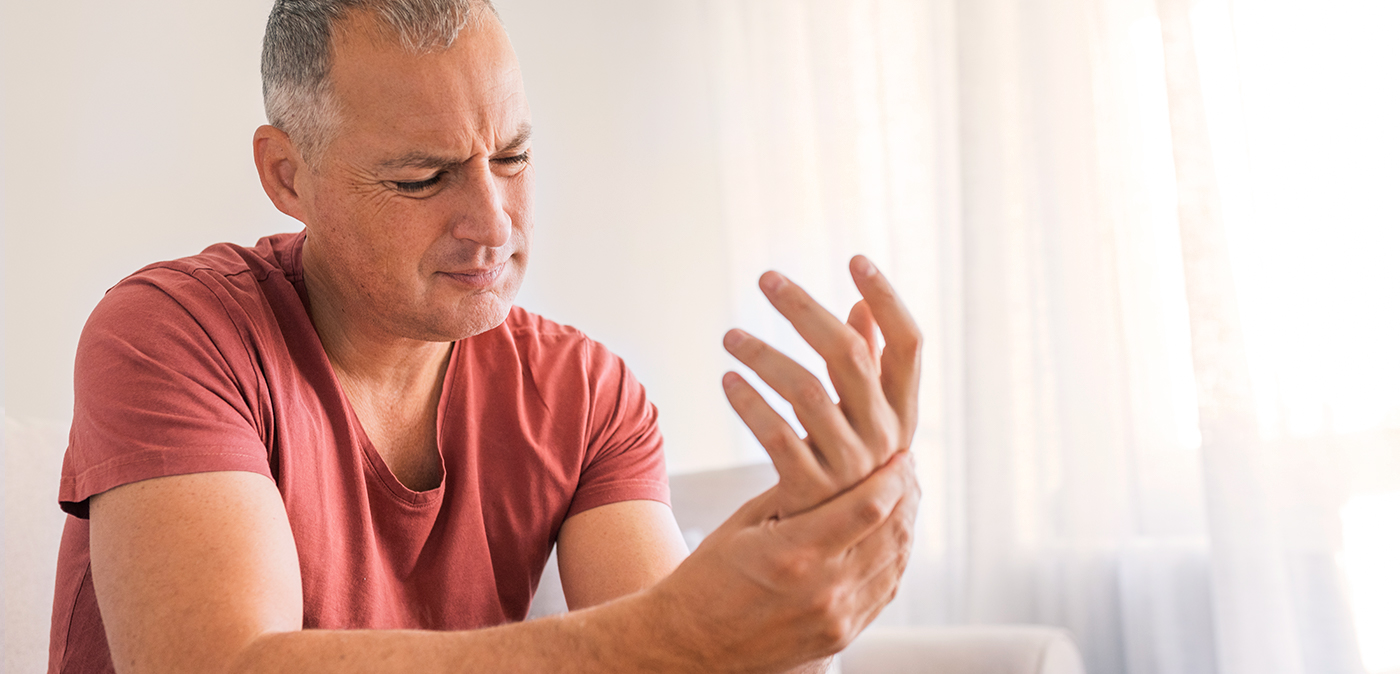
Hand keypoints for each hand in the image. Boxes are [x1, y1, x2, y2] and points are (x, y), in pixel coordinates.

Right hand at [648, 453, 918, 672]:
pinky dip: (894, 557)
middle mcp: (823, 590)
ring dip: (906, 524)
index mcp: (794, 554)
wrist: (692, 644)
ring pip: (895, 562)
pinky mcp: (841, 636)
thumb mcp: (743, 523)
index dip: (893, 477)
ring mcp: (836, 618)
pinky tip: (891, 534)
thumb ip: (793, 492)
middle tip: (908, 467)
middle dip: (906, 494)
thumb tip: (830, 450)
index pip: (867, 507)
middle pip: (891, 532)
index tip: (901, 454)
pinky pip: (884, 590)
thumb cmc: (709, 577)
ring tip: (905, 495)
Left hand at [722, 256, 920, 515]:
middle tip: (766, 279)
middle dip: (806, 310)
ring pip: (806, 391)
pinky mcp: (809, 492)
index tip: (855, 259)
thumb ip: (868, 365)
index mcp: (900, 412)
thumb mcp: (863, 421)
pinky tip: (726, 381)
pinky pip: (775, 437)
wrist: (830, 557)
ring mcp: (849, 468)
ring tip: (728, 336)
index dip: (888, 299)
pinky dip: (748, 403)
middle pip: (849, 356)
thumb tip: (859, 305)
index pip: (909, 345)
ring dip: (763, 354)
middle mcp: (883, 438)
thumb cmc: (843, 471)